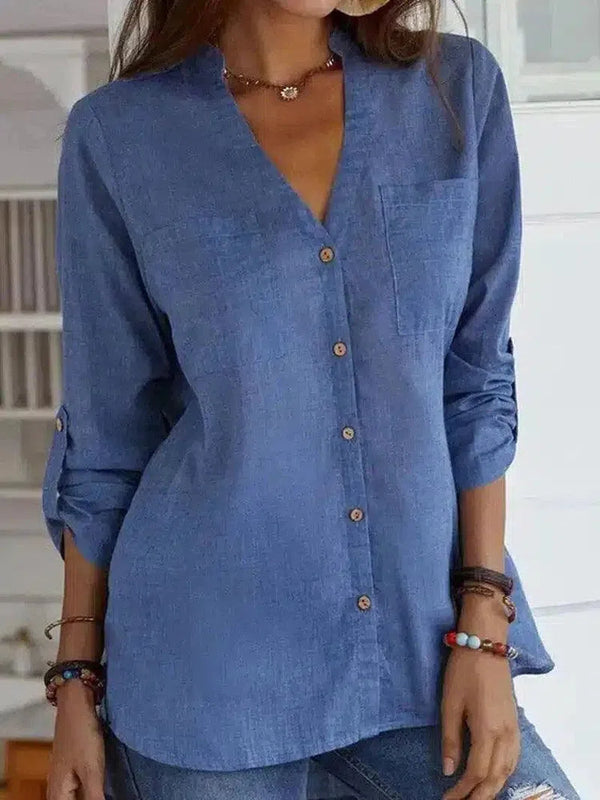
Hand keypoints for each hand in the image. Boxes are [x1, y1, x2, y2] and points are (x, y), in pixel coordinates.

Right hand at [46, 681, 105, 799]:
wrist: (75, 704)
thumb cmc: (81, 735)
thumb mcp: (91, 770)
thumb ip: (94, 798)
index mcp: (58, 795)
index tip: (102, 796)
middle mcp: (57, 790)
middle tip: (109, 792)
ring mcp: (64, 778)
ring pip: (78, 797)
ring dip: (92, 796)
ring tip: (109, 791)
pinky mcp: (73, 768)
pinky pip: (81, 788)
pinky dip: (92, 791)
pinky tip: (105, 787)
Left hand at [440, 600, 519, 799]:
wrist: (485, 644)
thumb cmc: (463, 671)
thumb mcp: (449, 704)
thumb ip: (450, 739)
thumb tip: (449, 770)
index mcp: (487, 731)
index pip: (477, 773)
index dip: (462, 791)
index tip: (447, 798)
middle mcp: (505, 734)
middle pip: (495, 777)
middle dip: (479, 795)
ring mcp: (514, 728)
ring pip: (508, 769)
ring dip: (493, 786)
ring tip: (475, 795)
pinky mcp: (515, 721)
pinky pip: (514, 757)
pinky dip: (504, 772)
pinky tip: (495, 775)